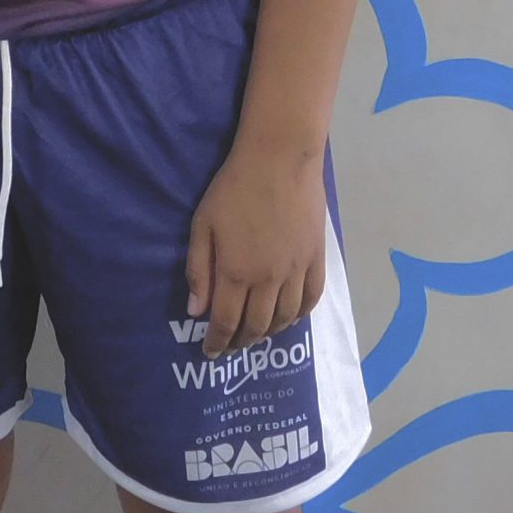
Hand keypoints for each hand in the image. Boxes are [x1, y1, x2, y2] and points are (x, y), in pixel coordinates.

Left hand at [185, 137, 327, 357]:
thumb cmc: (234, 187)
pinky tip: (289, 317)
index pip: (226, 322)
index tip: (210, 353)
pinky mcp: (316, 258)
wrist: (280, 158)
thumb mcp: (203, 224)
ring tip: (256, 333)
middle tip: (231, 345)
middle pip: (257, 326)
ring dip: (269, 333)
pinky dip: (299, 315)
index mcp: (236, 272)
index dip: (217, 342)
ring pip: (285, 318)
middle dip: (241, 341)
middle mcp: (269, 280)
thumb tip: (195, 312)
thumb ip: (198, 270)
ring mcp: (297, 271)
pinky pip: (311, 299)